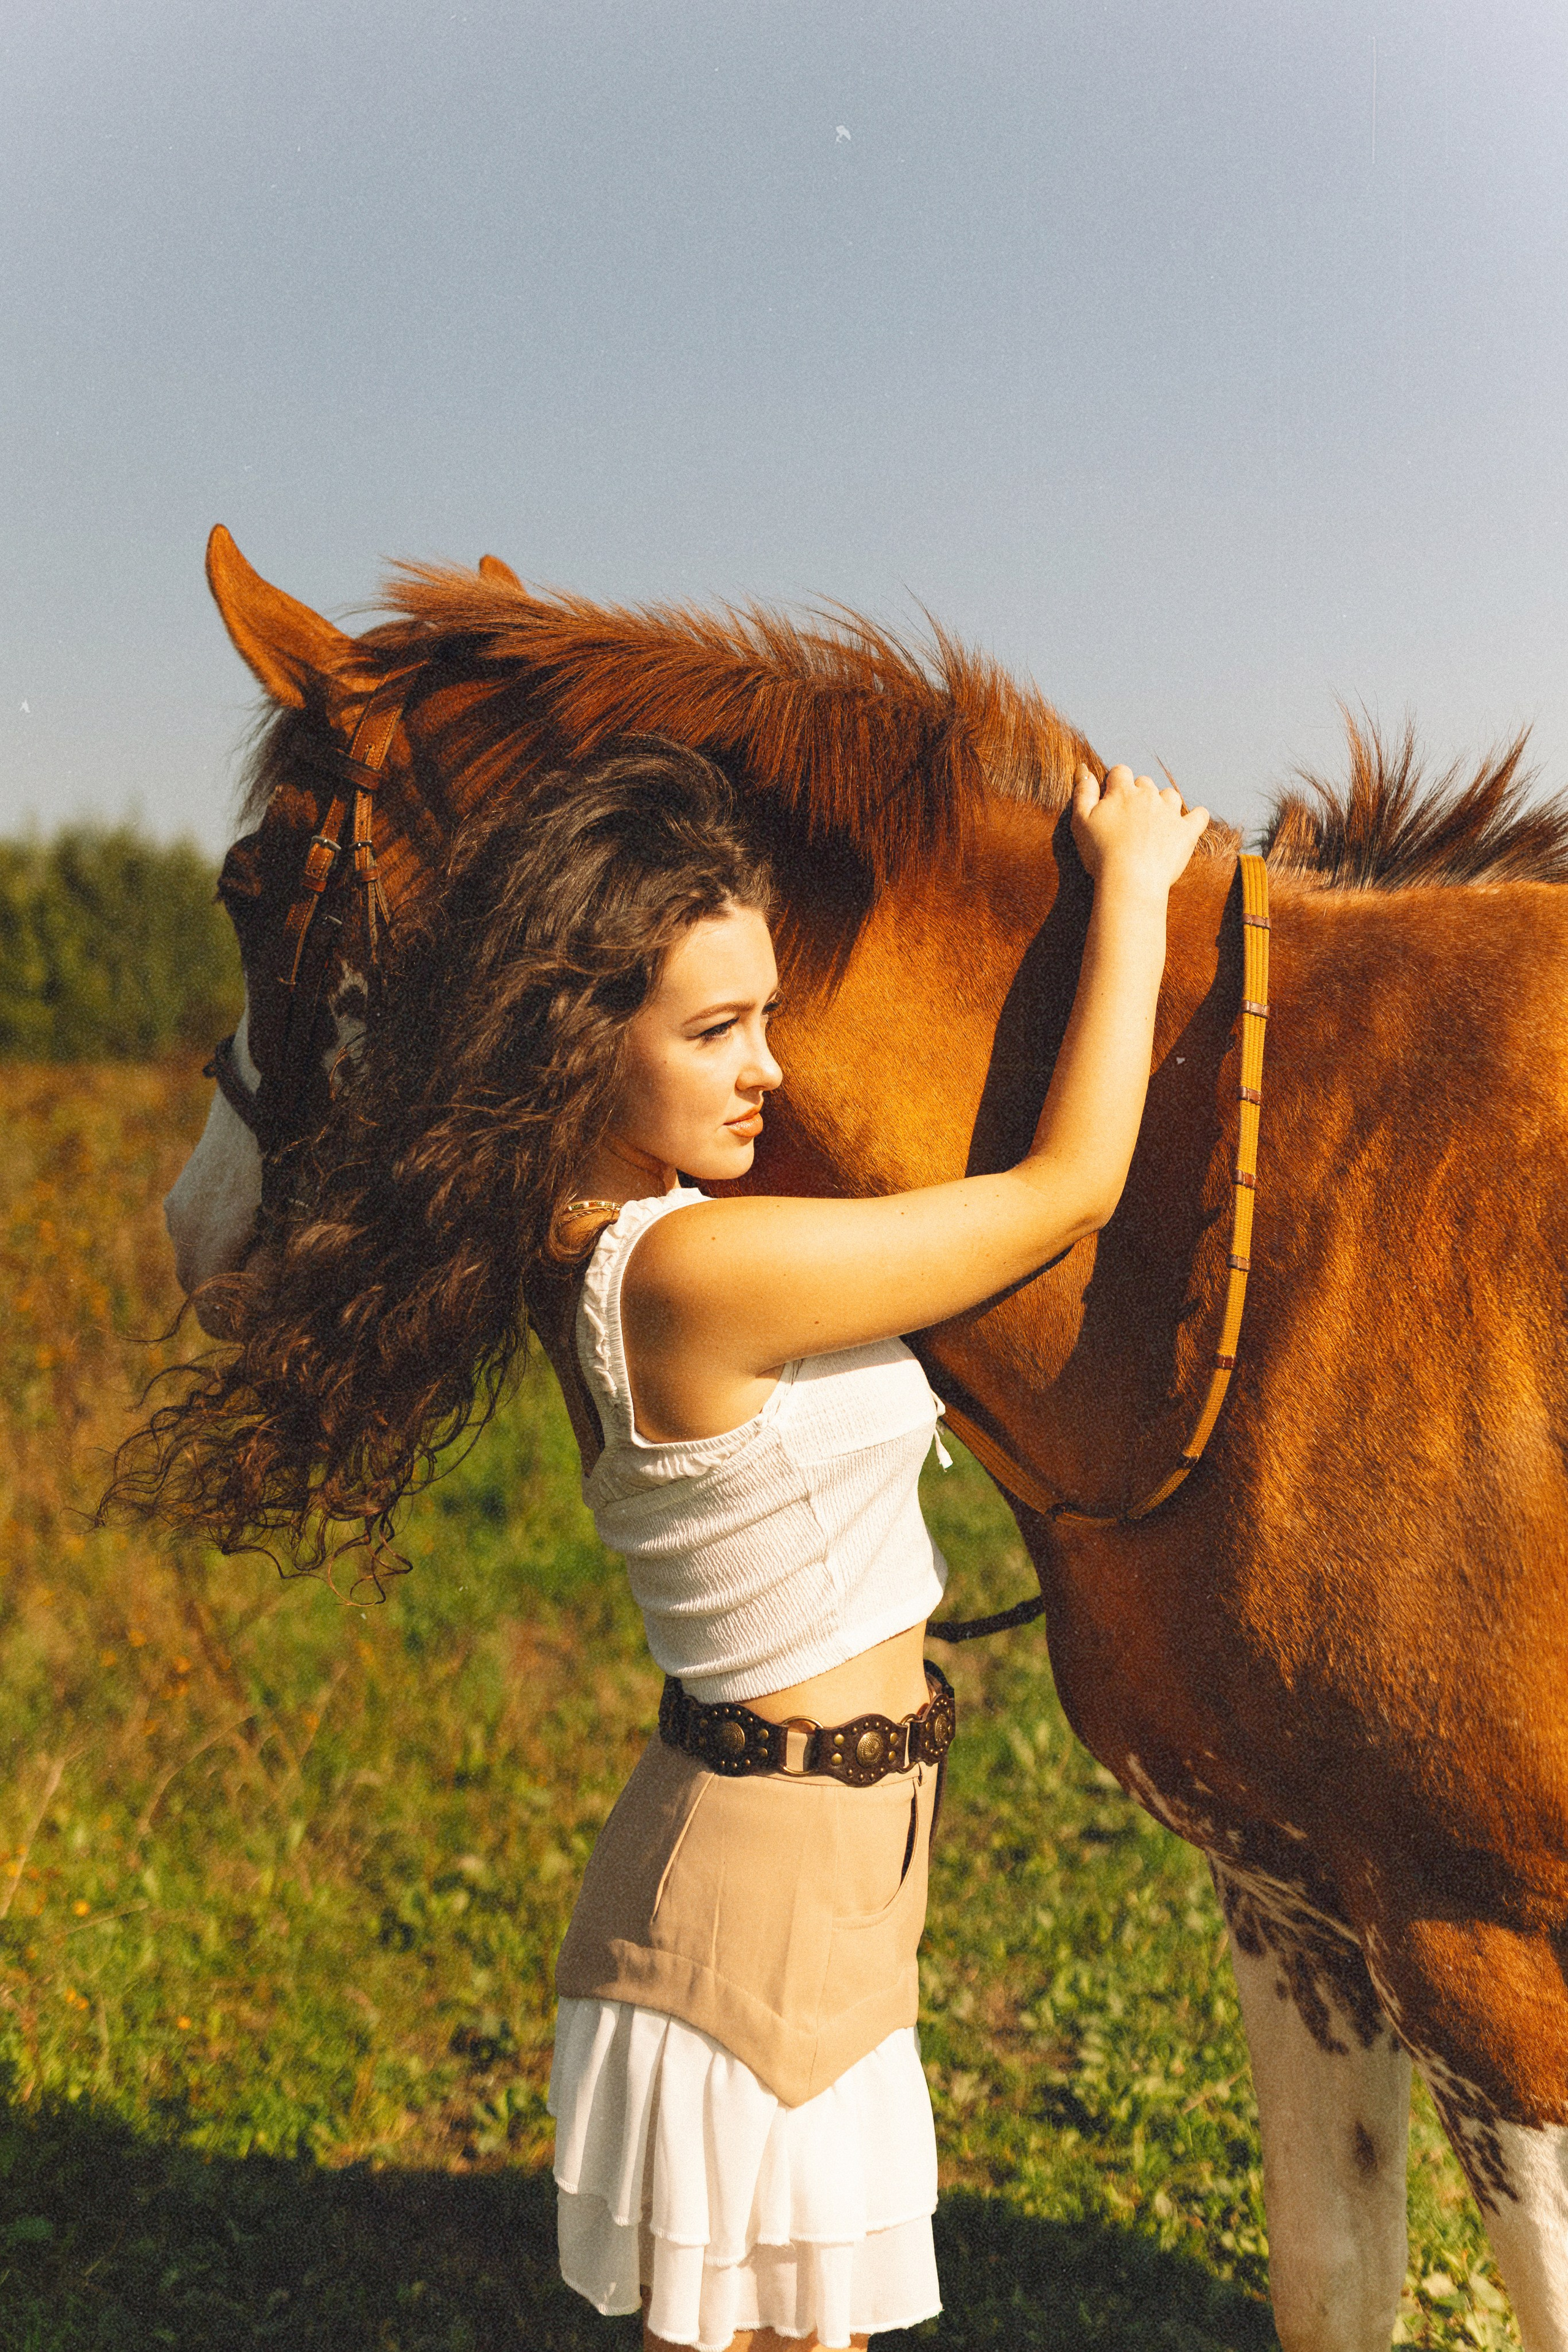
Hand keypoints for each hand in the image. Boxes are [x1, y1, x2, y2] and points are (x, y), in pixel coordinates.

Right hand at [1070, 763, 1208, 894]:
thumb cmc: (1101, 854)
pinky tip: (1189, 823)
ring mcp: (1171, 813)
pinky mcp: (1187, 832)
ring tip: (1155, 821)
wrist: (1130, 881)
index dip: (1115, 783)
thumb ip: (1083, 792)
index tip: (1111, 798)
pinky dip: (1196, 817)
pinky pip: (1199, 816)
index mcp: (1123, 792)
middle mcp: (1149, 796)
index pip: (1121, 772)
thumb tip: (1085, 769)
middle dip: (1138, 794)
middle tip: (1130, 817)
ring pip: (1170, 795)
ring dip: (1163, 803)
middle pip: (1145, 783)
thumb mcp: (1081, 821)